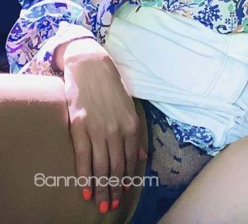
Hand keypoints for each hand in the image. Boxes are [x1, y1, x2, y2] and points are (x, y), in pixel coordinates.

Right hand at [62, 41, 147, 214]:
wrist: (90, 67)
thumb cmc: (111, 87)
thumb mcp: (129, 108)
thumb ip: (135, 134)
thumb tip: (142, 156)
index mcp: (131, 125)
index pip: (130, 161)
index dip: (127, 180)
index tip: (124, 195)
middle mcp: (116, 130)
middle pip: (116, 168)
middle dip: (114, 190)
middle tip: (111, 206)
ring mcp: (97, 129)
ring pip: (100, 167)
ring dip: (101, 189)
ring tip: (101, 204)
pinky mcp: (79, 127)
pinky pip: (83, 158)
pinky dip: (85, 177)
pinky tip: (86, 191)